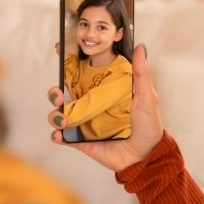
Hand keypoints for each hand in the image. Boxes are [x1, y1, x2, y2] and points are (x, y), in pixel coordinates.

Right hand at [46, 44, 163, 172]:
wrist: (146, 157)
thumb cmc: (149, 126)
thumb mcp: (147, 97)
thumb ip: (141, 73)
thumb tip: (140, 47)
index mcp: (102, 91)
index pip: (81, 73)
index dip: (67, 62)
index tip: (59, 49)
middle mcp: (90, 105)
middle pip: (63, 93)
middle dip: (54, 92)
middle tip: (58, 94)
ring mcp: (84, 123)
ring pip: (59, 114)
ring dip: (54, 114)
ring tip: (62, 118)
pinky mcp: (81, 141)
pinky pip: (63, 137)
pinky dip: (57, 135)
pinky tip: (61, 135)